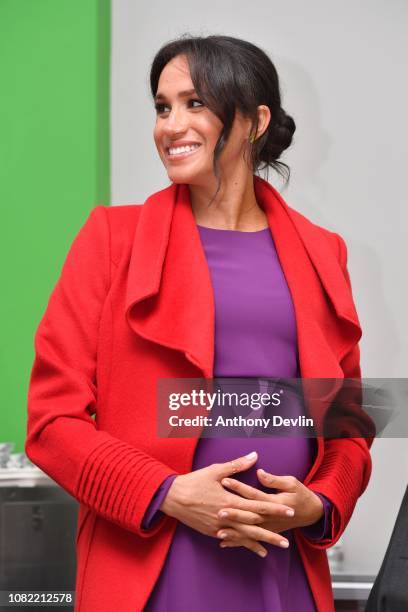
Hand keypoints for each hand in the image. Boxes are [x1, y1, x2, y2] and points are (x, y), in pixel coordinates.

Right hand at [160, 452, 293, 556]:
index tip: (289, 511)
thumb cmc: (194, 482)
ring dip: (261, 542)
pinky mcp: (213, 531)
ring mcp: (220, 527)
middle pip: (254, 526)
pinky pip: (233, 540)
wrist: (173, 498)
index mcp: (230, 500)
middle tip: (288, 539)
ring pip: (245, 537)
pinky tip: (256, 551)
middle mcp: (227, 517)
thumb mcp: (216, 471)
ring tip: (276, 548)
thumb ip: (237, 465)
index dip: (274, 509)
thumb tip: (254, 455)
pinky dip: (245, 545)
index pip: (257, 506)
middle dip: (272, 531)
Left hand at [214, 469, 323, 553]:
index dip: (239, 487)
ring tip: (218, 532)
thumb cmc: (300, 494)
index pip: (253, 494)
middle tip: (218, 512)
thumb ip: (274, 480)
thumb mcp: (291, 483)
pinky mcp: (267, 533)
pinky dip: (237, 542)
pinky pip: (251, 539)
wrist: (311, 513)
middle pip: (249, 515)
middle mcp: (270, 517)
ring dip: (234, 532)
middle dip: (233, 513)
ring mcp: (269, 527)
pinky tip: (223, 542)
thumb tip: (259, 473)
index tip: (225, 480)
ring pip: (248, 531)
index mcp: (275, 502)